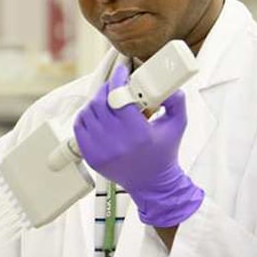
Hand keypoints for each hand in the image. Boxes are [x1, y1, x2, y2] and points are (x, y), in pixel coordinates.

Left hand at [74, 64, 203, 226]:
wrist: (153, 184)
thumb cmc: (164, 154)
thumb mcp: (177, 125)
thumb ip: (176, 101)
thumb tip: (169, 85)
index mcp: (139, 133)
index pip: (119, 97)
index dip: (118, 80)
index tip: (121, 72)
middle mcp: (118, 143)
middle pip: (100, 103)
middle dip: (106, 89)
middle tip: (113, 85)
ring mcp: (101, 151)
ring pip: (87, 113)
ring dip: (95, 102)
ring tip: (105, 100)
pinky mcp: (91, 157)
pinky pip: (79, 128)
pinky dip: (85, 117)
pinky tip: (95, 114)